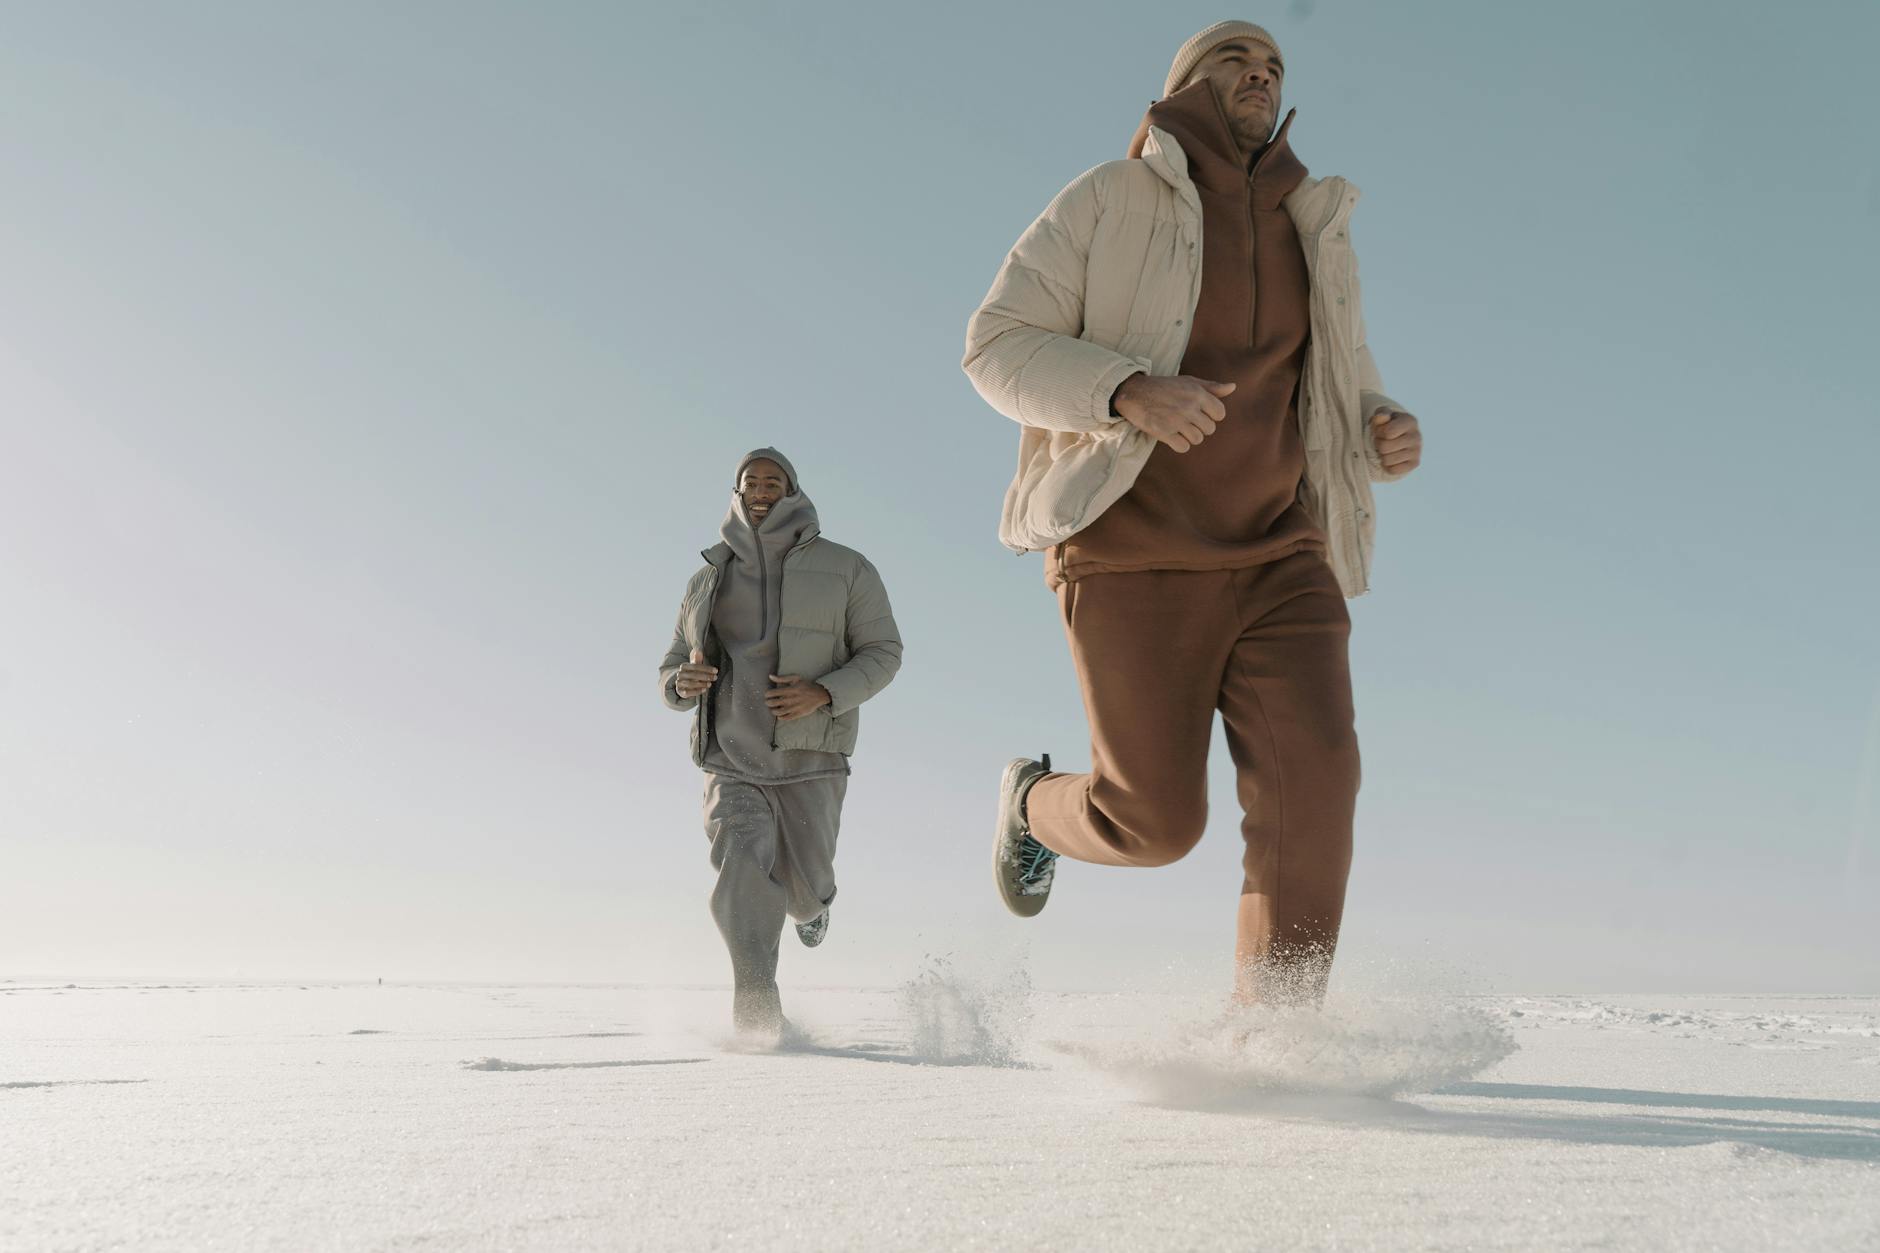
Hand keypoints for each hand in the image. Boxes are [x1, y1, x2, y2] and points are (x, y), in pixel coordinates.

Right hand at [673, 648, 718, 699]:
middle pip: (693, 675)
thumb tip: (698, 650)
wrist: (684, 685)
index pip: (695, 666)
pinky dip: (696, 691)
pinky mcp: (680, 691)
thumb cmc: (692, 673)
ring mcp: (679, 683)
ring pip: (690, 683)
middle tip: (715, 678)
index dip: (706, 668)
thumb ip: (698, 659)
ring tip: (710, 684)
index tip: (716, 670)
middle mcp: (680, 674)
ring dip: (701, 684)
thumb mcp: (695, 666)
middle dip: (705, 676)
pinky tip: (704, 690)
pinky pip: (687, 692)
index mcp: (684, 666)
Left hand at [765, 674, 831, 721]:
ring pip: (778, 712)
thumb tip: (770, 676)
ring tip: (773, 708)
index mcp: (789, 690)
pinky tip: (780, 714)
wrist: (819, 694)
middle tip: (768, 702)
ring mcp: (794, 708)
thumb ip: (782, 678)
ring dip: (773, 711)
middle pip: (773, 703)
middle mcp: (790, 699)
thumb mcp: (795, 679)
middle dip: (768, 702)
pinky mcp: (798, 714)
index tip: (767, 695)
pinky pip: (785, 718)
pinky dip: (780, 717)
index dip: (767, 694)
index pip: (772, 693)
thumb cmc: (806, 685)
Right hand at [1111, 373, 1236, 453]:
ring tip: (1177, 426)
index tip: (1199, 413)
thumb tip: (1233, 387)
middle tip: (1185, 420)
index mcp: (1197, 393)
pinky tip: (1171, 435)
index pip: (1220, 414)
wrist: (1134, 393)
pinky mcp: (1164, 432)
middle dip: (1199, 427)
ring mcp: (1177, 421)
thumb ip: (1212, 387)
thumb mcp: (1188, 382)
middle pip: (1209, 429)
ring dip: (1188, 436)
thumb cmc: (1164, 387)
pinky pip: (1183, 447)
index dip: (1211, 416)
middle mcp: (1189, 407)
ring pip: (1197, 439)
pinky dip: (1178, 444)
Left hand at [1371, 409, 1421, 474]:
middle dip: (1378, 444)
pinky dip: (1387, 466)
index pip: (1387, 432)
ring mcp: (1417, 451)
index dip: (1378, 432)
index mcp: (1410, 421)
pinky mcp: (1415, 463)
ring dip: (1382, 455)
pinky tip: (1391, 457)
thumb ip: (1381, 414)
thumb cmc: (1387, 425)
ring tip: (1386, 449)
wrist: (1399, 437)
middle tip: (1381, 441)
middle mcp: (1416, 436)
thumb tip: (1382, 417)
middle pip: (1385, 447)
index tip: (1380, 431)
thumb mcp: (1382, 416)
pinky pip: (1393, 470)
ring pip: (1387, 460)